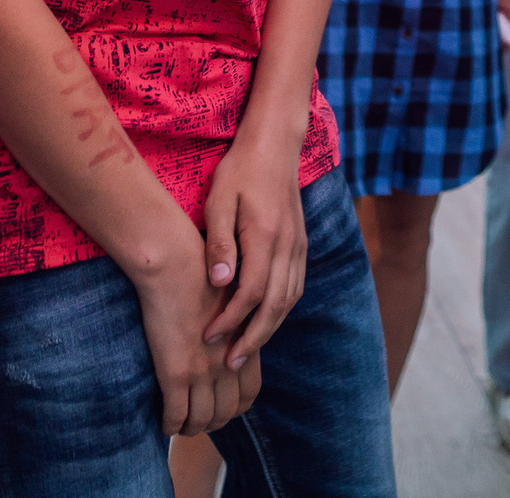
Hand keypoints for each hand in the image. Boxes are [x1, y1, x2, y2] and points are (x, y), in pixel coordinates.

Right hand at [133, 239, 256, 436]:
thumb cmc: (198, 273)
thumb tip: (229, 342)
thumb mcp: (231, 299)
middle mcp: (229, 362)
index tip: (223, 408)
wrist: (176, 264)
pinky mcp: (176, 373)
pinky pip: (175, 415)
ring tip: (181, 426)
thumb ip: (235, 325)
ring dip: (191, 428)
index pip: (250, 392)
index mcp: (245, 343)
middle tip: (199, 422)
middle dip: (214, 422)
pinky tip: (164, 423)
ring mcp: (204, 371)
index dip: (237, 407)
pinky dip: (170, 425)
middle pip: (227, 411)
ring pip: (202, 420)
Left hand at [198, 137, 308, 369]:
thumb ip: (219, 242)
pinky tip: (264, 321)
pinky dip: (280, 311)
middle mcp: (288, 246)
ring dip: (268, 329)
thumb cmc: (240, 171)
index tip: (208, 339)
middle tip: (230, 364)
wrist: (274, 145)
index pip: (251, 293)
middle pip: (275, 306)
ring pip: (289, 300)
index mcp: (265, 236)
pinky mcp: (301, 244)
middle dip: (253, 339)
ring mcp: (298, 246)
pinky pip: (295, 286)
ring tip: (245, 351)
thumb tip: (219, 282)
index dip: (230, 321)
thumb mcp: (219, 201)